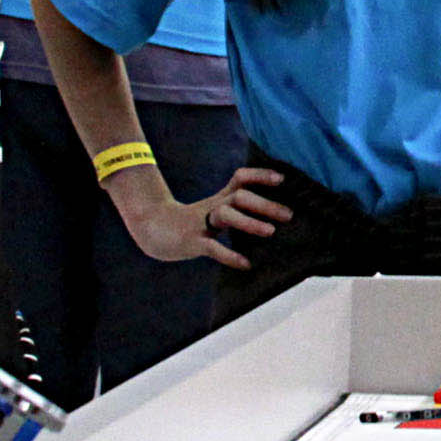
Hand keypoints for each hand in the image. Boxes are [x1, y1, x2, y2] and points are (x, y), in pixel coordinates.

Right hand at [115, 161, 288, 270]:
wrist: (151, 229)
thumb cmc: (188, 222)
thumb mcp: (211, 210)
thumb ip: (235, 210)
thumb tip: (269, 216)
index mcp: (219, 199)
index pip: (240, 179)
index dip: (260, 175)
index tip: (282, 179)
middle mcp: (213, 207)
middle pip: (240, 197)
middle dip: (265, 204)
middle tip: (289, 215)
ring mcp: (201, 223)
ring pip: (226, 215)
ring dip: (249, 222)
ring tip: (271, 232)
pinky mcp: (192, 242)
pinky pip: (212, 248)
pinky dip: (230, 256)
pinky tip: (245, 264)